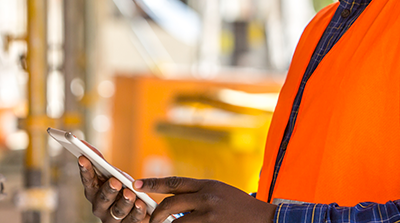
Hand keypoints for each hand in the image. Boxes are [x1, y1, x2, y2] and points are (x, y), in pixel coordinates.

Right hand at [78, 154, 149, 221]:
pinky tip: (141, 204)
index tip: (83, 157)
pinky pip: (132, 220)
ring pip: (117, 211)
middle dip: (108, 190)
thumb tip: (84, 144)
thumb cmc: (120, 187)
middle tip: (115, 182)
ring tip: (131, 194)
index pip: (88, 181)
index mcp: (94, 192)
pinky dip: (137, 211)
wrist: (137, 208)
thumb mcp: (112, 174)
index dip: (85, 170)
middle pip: (102, 199)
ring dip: (124, 201)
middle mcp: (100, 207)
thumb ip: (100, 162)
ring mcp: (112, 218)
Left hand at [134, 177, 276, 222]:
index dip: (152, 183)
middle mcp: (207, 197)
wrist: (263, 218)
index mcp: (207, 184)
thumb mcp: (218, 191)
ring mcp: (210, 215)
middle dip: (156, 215)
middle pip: (170, 204)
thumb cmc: (238, 205)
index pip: (174, 182)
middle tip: (151, 222)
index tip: (135, 184)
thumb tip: (170, 201)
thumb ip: (196, 193)